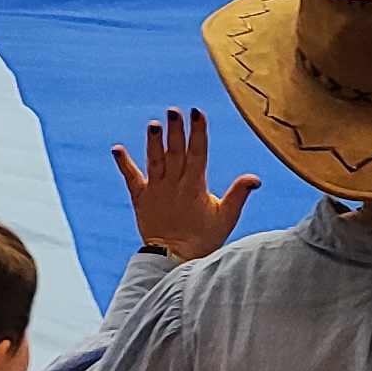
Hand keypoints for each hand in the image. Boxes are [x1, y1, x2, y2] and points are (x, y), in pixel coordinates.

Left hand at [111, 107, 260, 262]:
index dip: (198, 132)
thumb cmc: (204, 239)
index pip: (198, 153)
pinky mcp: (141, 198)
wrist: (174, 259)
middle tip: (173, 110)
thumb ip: (238, 194)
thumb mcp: (226, 217)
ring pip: (155, 161)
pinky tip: (116, 148)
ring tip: (153, 124)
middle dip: (175, 131)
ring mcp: (156, 191)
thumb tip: (255, 178)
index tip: (197, 112)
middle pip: (176, 152)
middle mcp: (175, 185)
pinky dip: (123, 164)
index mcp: (195, 186)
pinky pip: (131, 179)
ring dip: (153, 142)